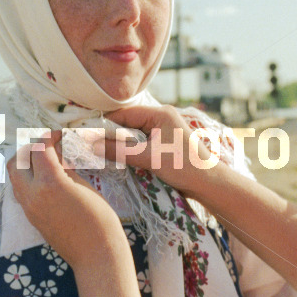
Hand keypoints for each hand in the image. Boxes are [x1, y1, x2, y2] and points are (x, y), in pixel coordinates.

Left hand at [8, 131, 128, 272]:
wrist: (96, 256)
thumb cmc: (100, 220)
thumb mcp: (85, 187)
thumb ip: (66, 169)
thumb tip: (58, 157)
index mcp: (49, 183)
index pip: (39, 149)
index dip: (49, 137)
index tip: (60, 135)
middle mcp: (32, 194)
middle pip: (17, 161)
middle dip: (31, 149)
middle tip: (50, 148)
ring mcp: (28, 208)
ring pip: (15, 176)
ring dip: (27, 164)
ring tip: (49, 163)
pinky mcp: (31, 218)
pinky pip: (21, 191)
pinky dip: (29, 179)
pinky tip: (49, 180)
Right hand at [101, 105, 219, 197]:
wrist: (209, 183)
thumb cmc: (183, 166)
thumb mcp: (148, 158)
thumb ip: (120, 151)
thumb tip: (92, 146)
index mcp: (160, 114)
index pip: (125, 114)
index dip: (105, 124)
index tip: (87, 135)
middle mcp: (161, 118)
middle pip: (128, 123)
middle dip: (111, 134)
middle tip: (90, 145)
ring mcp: (163, 131)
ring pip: (133, 134)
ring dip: (120, 144)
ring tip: (101, 152)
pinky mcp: (164, 145)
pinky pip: (140, 143)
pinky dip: (129, 150)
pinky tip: (119, 158)